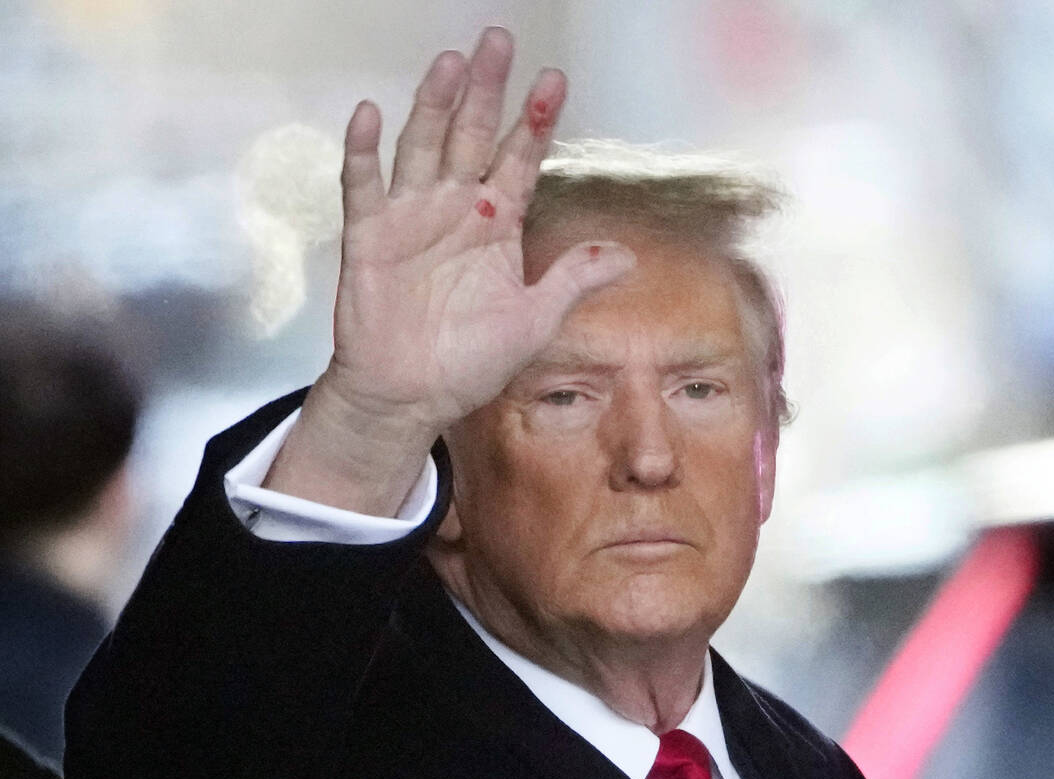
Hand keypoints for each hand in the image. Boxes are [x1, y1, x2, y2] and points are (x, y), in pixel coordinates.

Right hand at [326, 27, 632, 429]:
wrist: (410, 397)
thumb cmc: (468, 364)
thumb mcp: (534, 321)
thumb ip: (574, 280)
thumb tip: (628, 256)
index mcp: (497, 226)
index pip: (519, 160)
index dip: (535, 122)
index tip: (555, 81)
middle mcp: (455, 211)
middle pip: (472, 137)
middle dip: (487, 91)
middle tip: (499, 43)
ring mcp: (410, 219)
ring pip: (423, 147)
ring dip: (435, 106)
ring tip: (452, 64)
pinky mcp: (369, 238)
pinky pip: (363, 187)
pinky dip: (364, 152)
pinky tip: (371, 115)